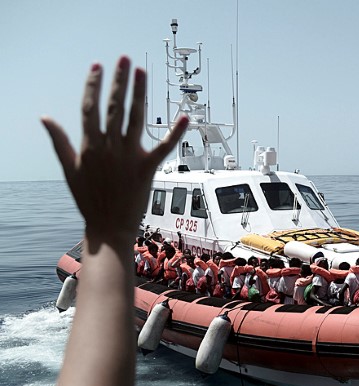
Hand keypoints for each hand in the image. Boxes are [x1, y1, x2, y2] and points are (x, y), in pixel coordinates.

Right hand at [42, 56, 187, 245]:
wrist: (108, 227)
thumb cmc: (89, 199)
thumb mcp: (69, 169)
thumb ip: (60, 142)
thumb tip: (45, 118)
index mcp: (90, 146)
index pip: (90, 108)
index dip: (94, 85)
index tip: (98, 66)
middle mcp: (109, 147)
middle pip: (114, 107)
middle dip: (119, 81)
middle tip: (124, 59)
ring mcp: (128, 157)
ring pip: (135, 118)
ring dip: (139, 93)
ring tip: (141, 72)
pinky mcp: (147, 168)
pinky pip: (164, 147)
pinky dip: (175, 133)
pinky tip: (186, 117)